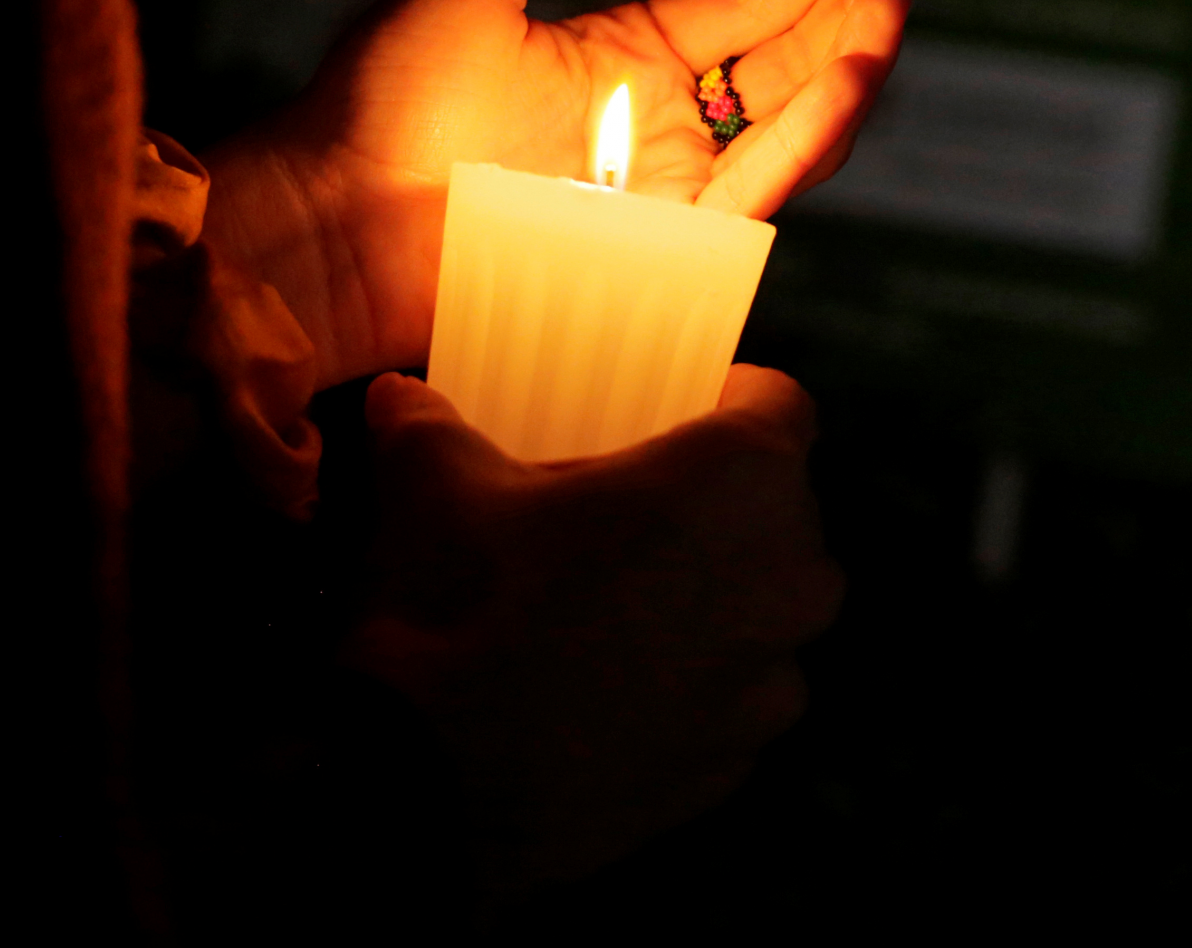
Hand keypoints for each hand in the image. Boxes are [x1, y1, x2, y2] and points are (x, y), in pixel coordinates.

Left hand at [205, 0, 928, 387]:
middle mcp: (666, 126)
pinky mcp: (663, 249)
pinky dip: (811, 132)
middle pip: (796, 55)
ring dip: (856, 54)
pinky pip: (758, 188)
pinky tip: (855, 71)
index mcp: (629, 57)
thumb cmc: (378, 102)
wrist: (331, 219)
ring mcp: (671, 191)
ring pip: (797, 121)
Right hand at [343, 363, 842, 890]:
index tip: (682, 412)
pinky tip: (610, 688)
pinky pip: (734, 695)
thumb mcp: (432, 485)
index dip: (731, 402)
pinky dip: (691, 683)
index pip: (780, 406)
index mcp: (744, 478)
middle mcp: (792, 574)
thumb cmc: (457, 610)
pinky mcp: (742, 761)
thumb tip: (398, 395)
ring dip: (711, 598)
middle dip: (716, 507)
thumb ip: (429, 422)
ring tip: (619, 606)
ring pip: (762, 608)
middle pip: (777, 511)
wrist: (430, 797)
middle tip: (628, 514)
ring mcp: (776, 679)